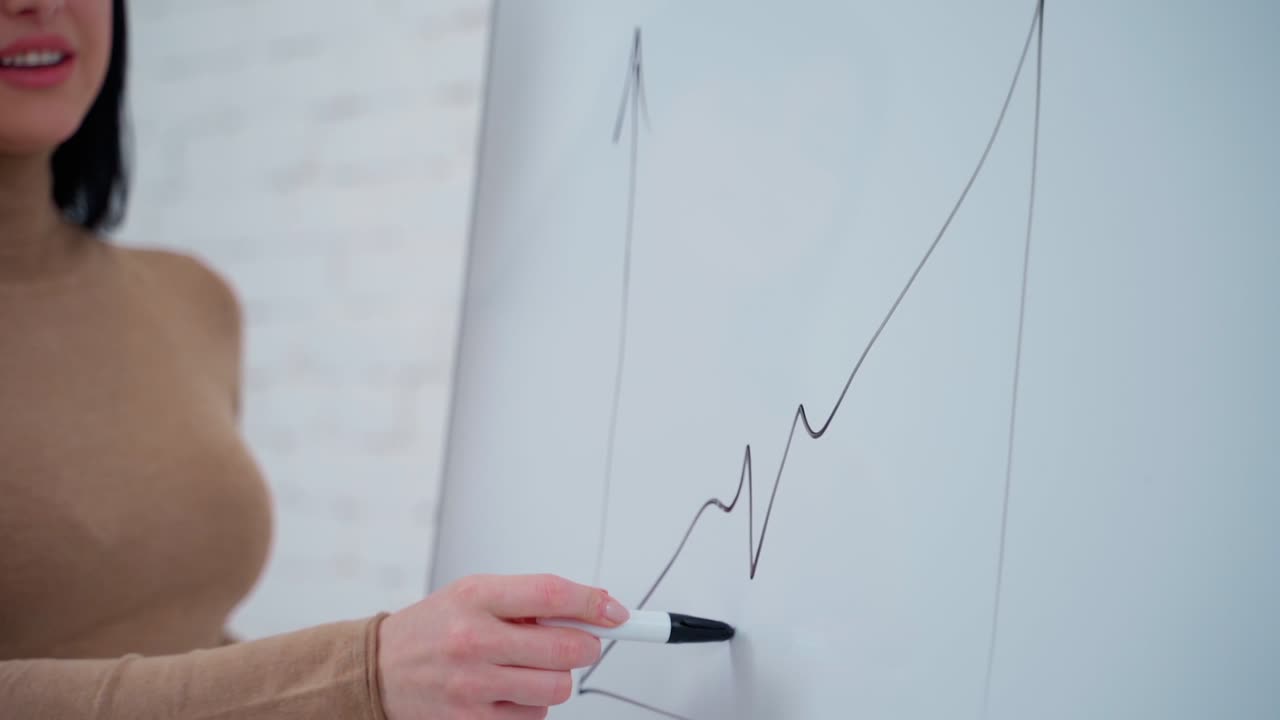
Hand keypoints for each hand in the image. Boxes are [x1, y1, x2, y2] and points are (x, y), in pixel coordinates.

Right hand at [376, 573, 630, 719]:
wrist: (378, 670)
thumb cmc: (433, 629)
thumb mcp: (473, 594)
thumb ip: (529, 599)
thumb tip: (593, 609)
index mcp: (476, 598)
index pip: (552, 594)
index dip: (593, 603)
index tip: (615, 612)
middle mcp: (473, 640)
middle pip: (566, 649)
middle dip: (583, 646)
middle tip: (575, 644)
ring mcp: (472, 686)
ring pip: (557, 688)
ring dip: (555, 679)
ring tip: (527, 668)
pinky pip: (534, 717)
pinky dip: (530, 706)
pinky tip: (506, 692)